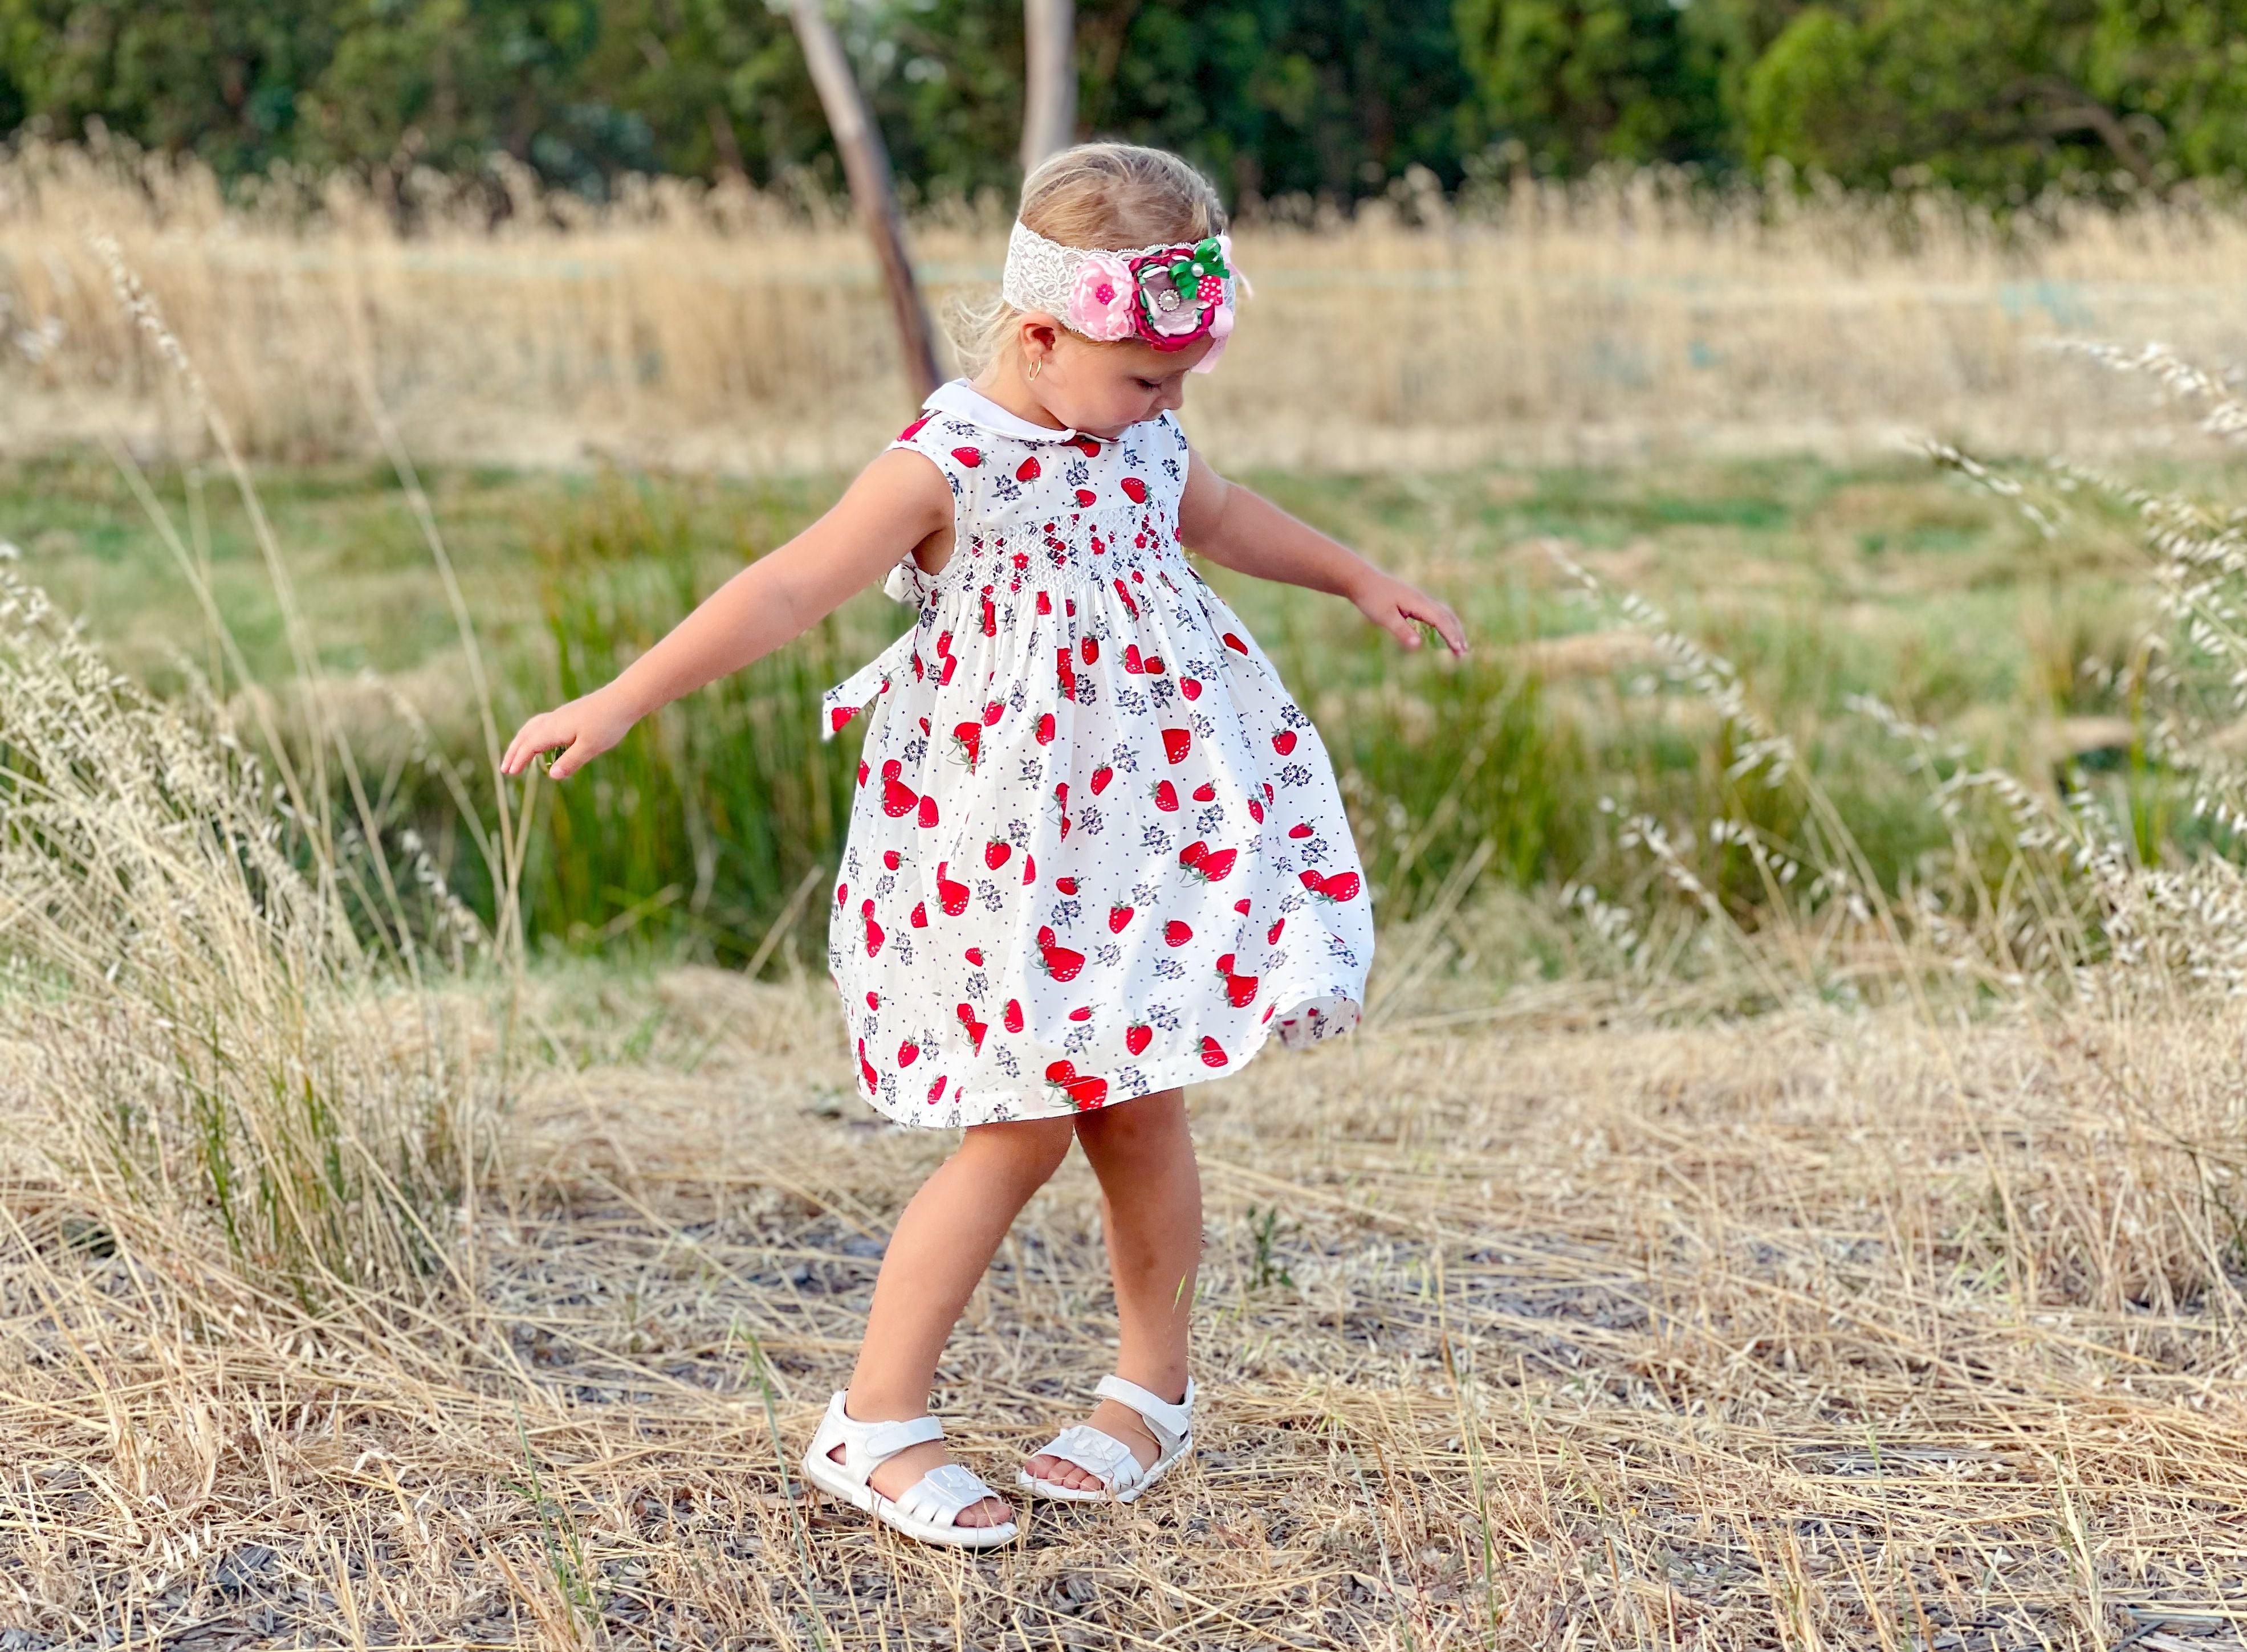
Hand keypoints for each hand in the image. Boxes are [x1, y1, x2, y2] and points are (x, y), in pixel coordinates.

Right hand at [501, 689, 637, 780]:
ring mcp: (560, 715)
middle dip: (513, 752)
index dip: (518, 760)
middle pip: (526, 736)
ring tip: (515, 754)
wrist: (623, 699)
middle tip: (504, 769)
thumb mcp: (590, 747)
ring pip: (532, 727)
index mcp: (555, 729)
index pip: (529, 746)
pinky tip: (539, 739)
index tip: (509, 773)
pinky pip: (542, 723)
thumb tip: (552, 776)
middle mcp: (553, 720)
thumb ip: (571, 762)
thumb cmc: (608, 724)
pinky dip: (532, 733)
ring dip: (521, 741)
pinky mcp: (568, 714)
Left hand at [1351, 571, 1467, 654]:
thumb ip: (1401, 630)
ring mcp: (1419, 600)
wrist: (1361, 580)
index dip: (1451, 635)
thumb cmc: (1371, 598)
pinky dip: (1443, 624)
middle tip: (1464, 653)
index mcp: (1417, 602)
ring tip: (1459, 646)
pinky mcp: (1414, 602)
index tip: (1458, 649)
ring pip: (1443, 613)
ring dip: (1453, 629)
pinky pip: (1435, 613)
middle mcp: (1422, 599)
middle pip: (1447, 616)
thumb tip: (1417, 646)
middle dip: (1457, 634)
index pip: (1441, 620)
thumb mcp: (1383, 617)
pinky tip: (1442, 634)